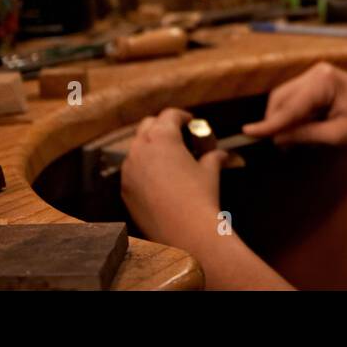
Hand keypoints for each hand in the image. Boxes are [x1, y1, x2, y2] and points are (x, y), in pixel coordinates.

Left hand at [121, 108, 233, 246]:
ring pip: (136, 147)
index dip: (182, 116)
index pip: (169, 115)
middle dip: (162, 126)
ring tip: (166, 157)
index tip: (189, 121)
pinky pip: (131, 170)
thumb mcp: (210, 172)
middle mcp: (140, 148)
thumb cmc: (199, 197)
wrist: (185, 232)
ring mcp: (129, 169)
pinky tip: (157, 179)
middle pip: (148, 125)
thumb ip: (213, 158)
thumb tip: (222, 155)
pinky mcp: (124, 188)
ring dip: (149, 146)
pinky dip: (142, 168)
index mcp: (162, 137)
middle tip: (177, 135)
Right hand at [241, 61, 346, 146]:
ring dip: (285, 119)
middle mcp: (317, 72)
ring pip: (287, 97)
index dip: (267, 123)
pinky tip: (301, 131)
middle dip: (276, 122)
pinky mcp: (320, 80)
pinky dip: (295, 114)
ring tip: (290, 143)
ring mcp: (318, 74)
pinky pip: (298, 98)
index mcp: (323, 82)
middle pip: (282, 98)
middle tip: (279, 148)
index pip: (288, 106)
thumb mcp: (337, 135)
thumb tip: (276, 138)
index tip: (246, 134)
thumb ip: (305, 134)